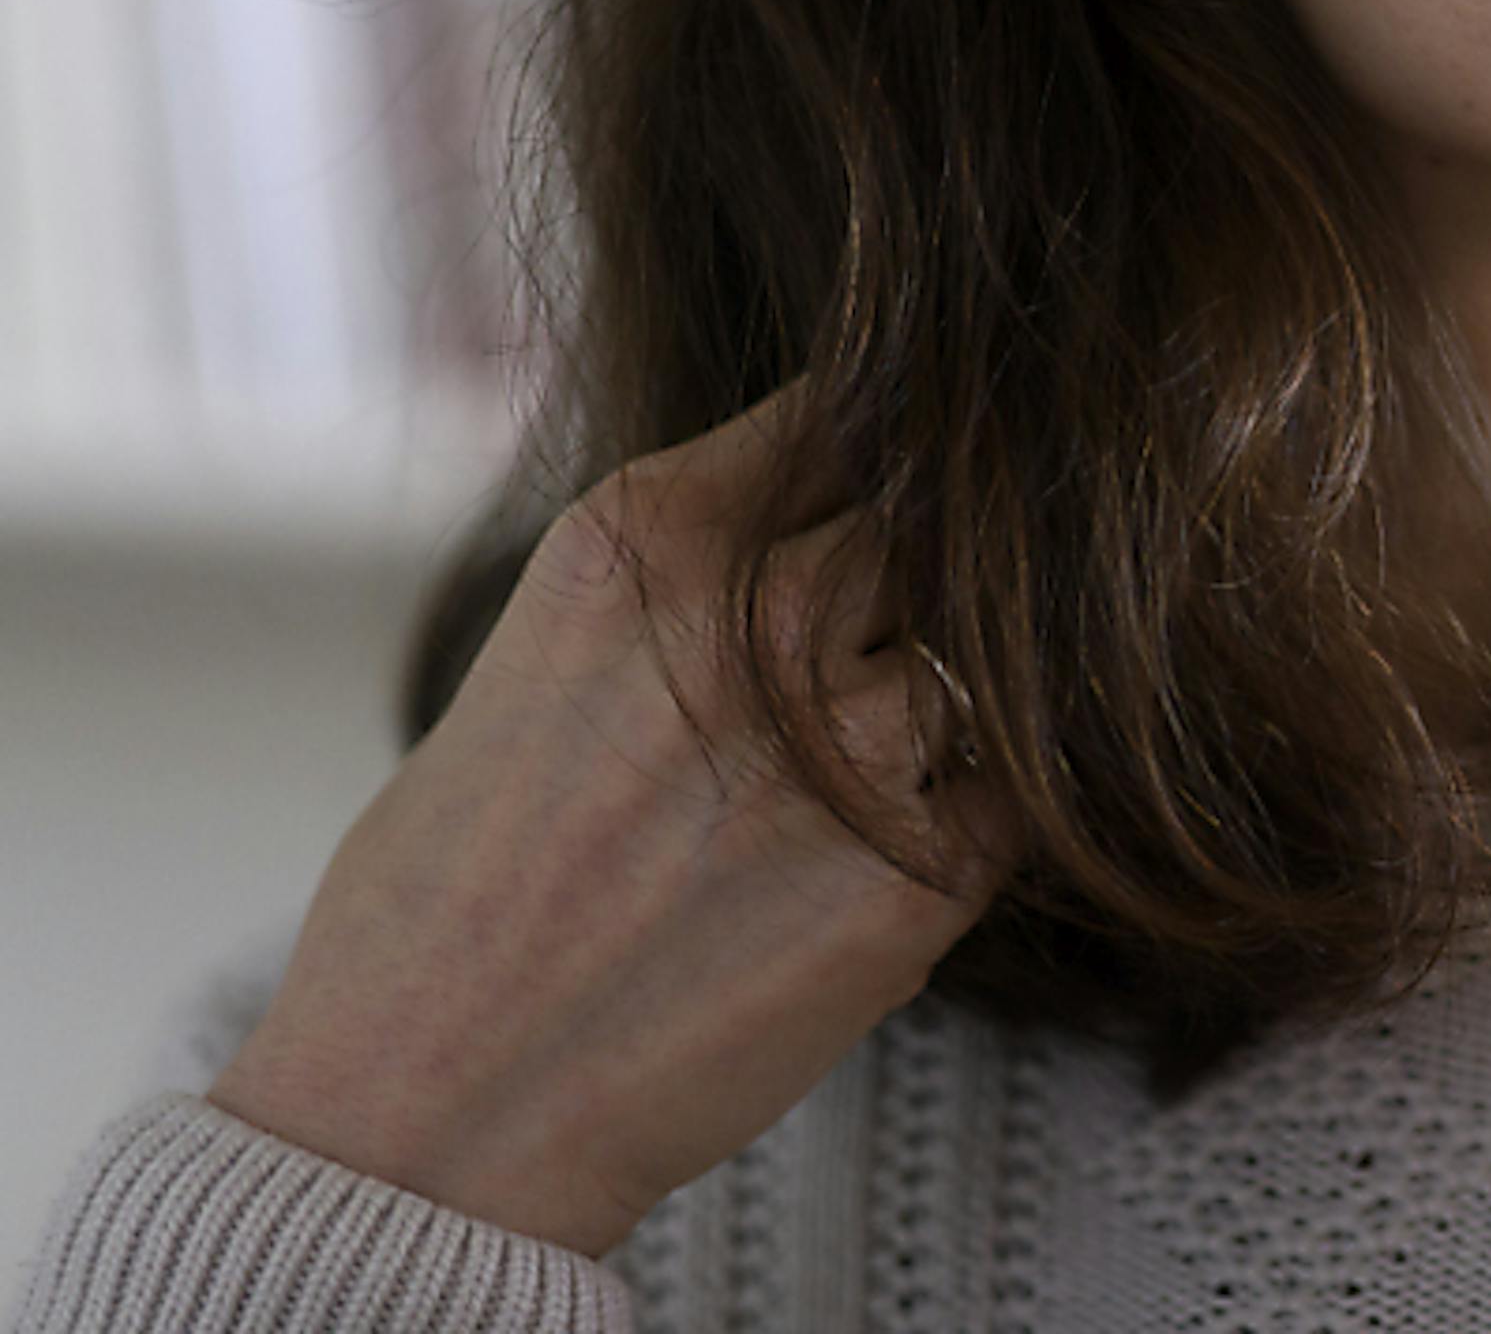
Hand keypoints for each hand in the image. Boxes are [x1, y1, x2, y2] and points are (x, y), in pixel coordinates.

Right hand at [206, 391, 1014, 1258]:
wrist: (432, 1118)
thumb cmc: (454, 894)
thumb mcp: (549, 654)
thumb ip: (697, 573)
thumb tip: (829, 512)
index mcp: (654, 540)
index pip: (849, 408)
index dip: (888, 442)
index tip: (903, 469)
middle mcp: (765, 618)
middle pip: (932, 517)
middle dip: (925, 568)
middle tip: (884, 645)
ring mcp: (858, 742)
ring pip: (989, 647)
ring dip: (955, 692)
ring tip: (875, 764)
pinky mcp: (926, 870)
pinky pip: (1021, 782)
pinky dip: (987, 800)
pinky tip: (908, 840)